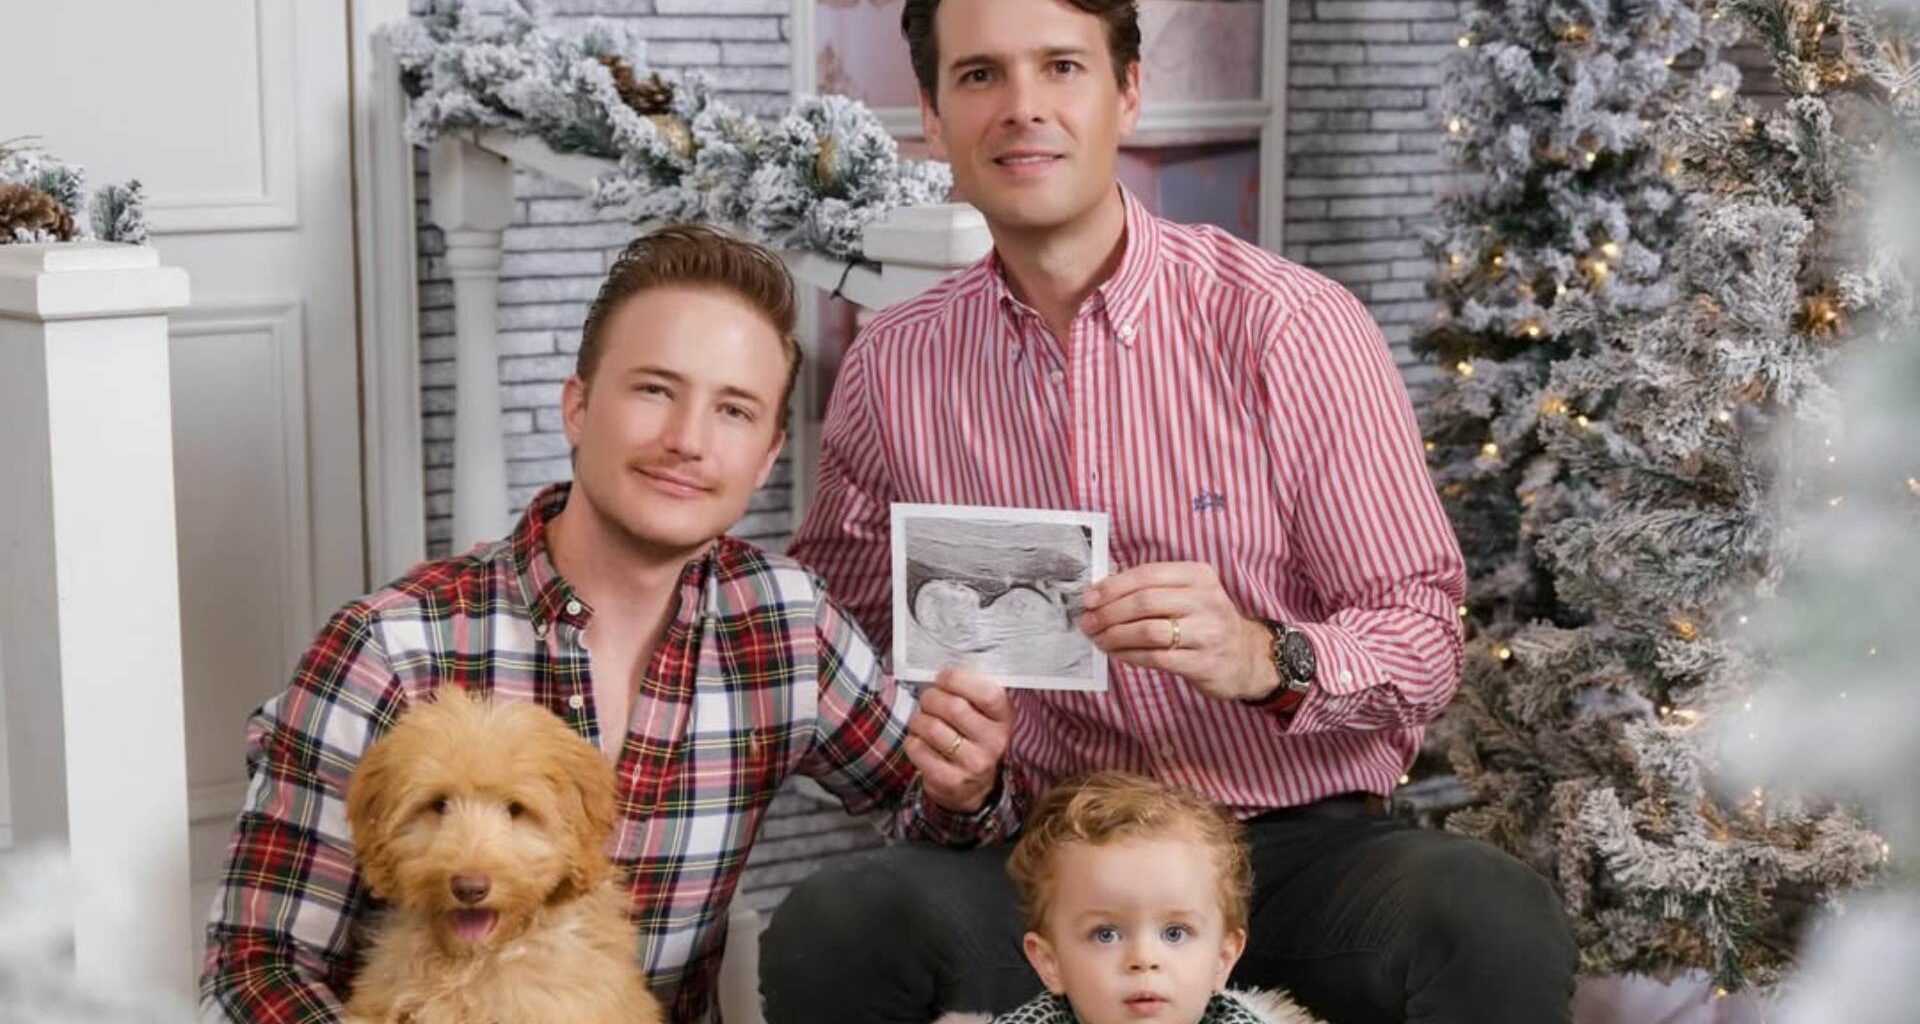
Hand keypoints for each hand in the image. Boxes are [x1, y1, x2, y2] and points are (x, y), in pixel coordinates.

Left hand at [904, 668, 1012, 812]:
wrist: (974, 789)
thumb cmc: (974, 738)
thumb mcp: (985, 715)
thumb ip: (972, 690)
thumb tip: (945, 667)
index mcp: (1004, 718)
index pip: (987, 693)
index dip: (958, 679)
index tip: (943, 677)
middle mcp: (994, 742)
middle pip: (953, 707)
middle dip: (931, 697)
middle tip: (928, 699)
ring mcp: (973, 764)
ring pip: (931, 727)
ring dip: (918, 719)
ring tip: (922, 721)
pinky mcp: (950, 780)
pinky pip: (918, 749)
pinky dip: (912, 740)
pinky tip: (921, 742)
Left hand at [1079, 562, 1278, 702]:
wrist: (1246, 657)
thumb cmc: (1205, 621)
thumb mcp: (1189, 594)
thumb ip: (1153, 589)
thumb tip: (1101, 593)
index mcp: (1199, 575)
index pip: (1147, 574)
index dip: (1112, 586)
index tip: (1089, 599)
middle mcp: (1206, 600)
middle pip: (1145, 602)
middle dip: (1108, 612)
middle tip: (1088, 622)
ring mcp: (1207, 633)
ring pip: (1148, 631)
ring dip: (1115, 636)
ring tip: (1098, 639)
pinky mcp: (1203, 663)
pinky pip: (1157, 657)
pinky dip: (1130, 655)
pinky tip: (1117, 653)